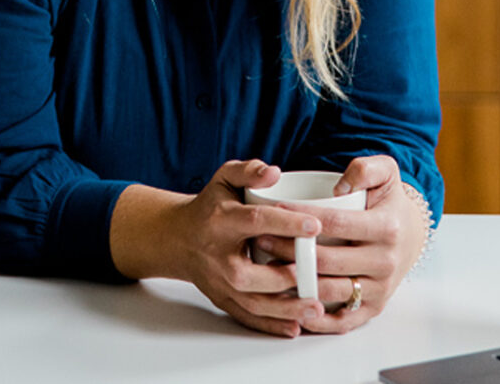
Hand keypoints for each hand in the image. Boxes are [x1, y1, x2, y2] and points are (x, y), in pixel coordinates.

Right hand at [170, 159, 327, 336]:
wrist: (179, 238)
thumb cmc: (210, 206)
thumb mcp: (224, 179)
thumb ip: (248, 171)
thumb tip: (274, 172)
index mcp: (222, 221)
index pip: (256, 221)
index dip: (286, 223)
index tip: (315, 225)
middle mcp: (220, 257)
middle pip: (254, 274)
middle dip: (287, 277)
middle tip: (320, 276)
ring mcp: (220, 283)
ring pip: (254, 303)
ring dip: (286, 309)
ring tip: (316, 307)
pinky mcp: (223, 300)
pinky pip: (248, 318)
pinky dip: (271, 326)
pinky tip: (295, 327)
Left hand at [251, 155, 426, 333]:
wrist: (411, 233)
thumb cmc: (388, 201)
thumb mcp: (386, 172)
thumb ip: (366, 168)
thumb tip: (340, 187)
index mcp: (387, 228)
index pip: (335, 222)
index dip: (301, 217)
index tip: (274, 210)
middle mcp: (386, 261)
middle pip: (327, 260)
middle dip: (289, 250)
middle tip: (261, 239)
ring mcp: (380, 288)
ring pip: (329, 291)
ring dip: (295, 283)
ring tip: (268, 267)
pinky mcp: (373, 308)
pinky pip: (342, 321)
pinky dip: (315, 318)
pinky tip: (291, 305)